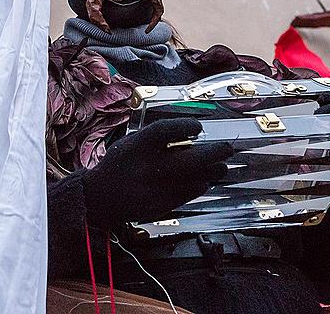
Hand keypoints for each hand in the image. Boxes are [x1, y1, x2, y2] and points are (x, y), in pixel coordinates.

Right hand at [82, 118, 232, 228]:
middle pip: (192, 158)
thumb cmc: (120, 164)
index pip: (166, 131)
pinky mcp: (164, 204)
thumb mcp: (131, 143)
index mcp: (137, 146)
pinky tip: (204, 180)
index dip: (186, 126)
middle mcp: (148, 166)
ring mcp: (157, 188)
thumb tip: (192, 134)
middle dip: (215, 152)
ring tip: (220, 165)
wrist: (102, 197)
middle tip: (227, 148)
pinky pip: (191, 193)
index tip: (198, 126)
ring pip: (198, 178)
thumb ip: (157, 137)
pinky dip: (201, 184)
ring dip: (213, 170)